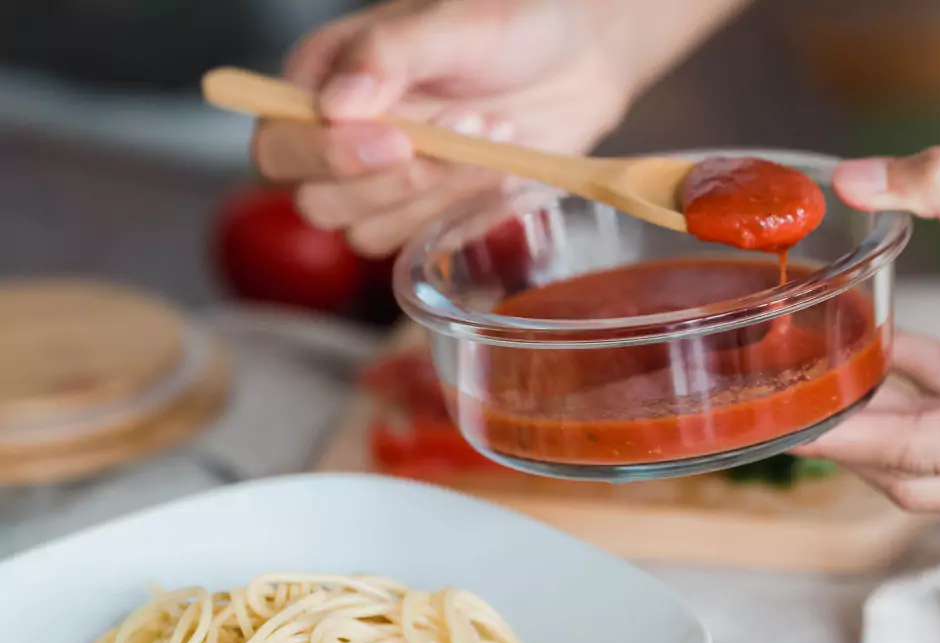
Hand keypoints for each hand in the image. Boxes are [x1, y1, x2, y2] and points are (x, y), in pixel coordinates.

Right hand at [252, 0, 633, 256]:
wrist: (579, 58)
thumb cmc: (511, 23)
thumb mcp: (453, 21)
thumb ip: (388, 54)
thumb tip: (335, 104)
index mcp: (321, 80)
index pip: (279, 144)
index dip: (327, 155)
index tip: (399, 138)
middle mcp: (340, 138)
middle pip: (316, 202)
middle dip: (394, 181)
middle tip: (463, 127)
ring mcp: (383, 184)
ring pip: (368, 232)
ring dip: (438, 192)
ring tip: (494, 131)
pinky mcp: (427, 214)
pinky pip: (420, 242)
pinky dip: (462, 211)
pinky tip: (500, 166)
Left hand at [803, 147, 939, 511]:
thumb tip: (854, 177)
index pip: (927, 453)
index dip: (845, 437)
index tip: (781, 424)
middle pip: (931, 479)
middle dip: (857, 440)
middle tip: (787, 404)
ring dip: (893, 418)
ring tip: (829, 371)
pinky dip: (939, 399)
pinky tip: (893, 350)